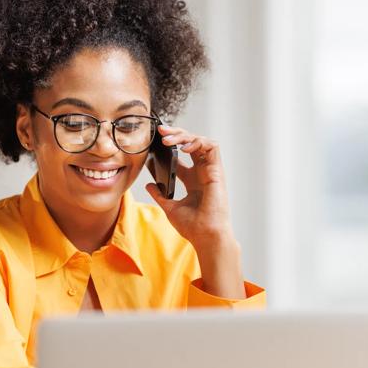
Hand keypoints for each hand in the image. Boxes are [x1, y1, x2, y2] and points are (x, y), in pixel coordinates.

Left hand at [145, 124, 233, 246]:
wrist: (205, 236)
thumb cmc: (193, 226)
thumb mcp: (170, 207)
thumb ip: (160, 195)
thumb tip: (150, 185)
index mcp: (193, 180)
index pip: (182, 156)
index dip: (171, 146)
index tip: (155, 142)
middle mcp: (202, 173)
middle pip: (191, 144)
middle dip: (176, 134)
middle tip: (161, 132)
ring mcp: (210, 171)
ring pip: (201, 141)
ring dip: (184, 136)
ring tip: (168, 139)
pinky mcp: (217, 171)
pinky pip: (212, 147)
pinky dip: (197, 142)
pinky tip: (183, 147)